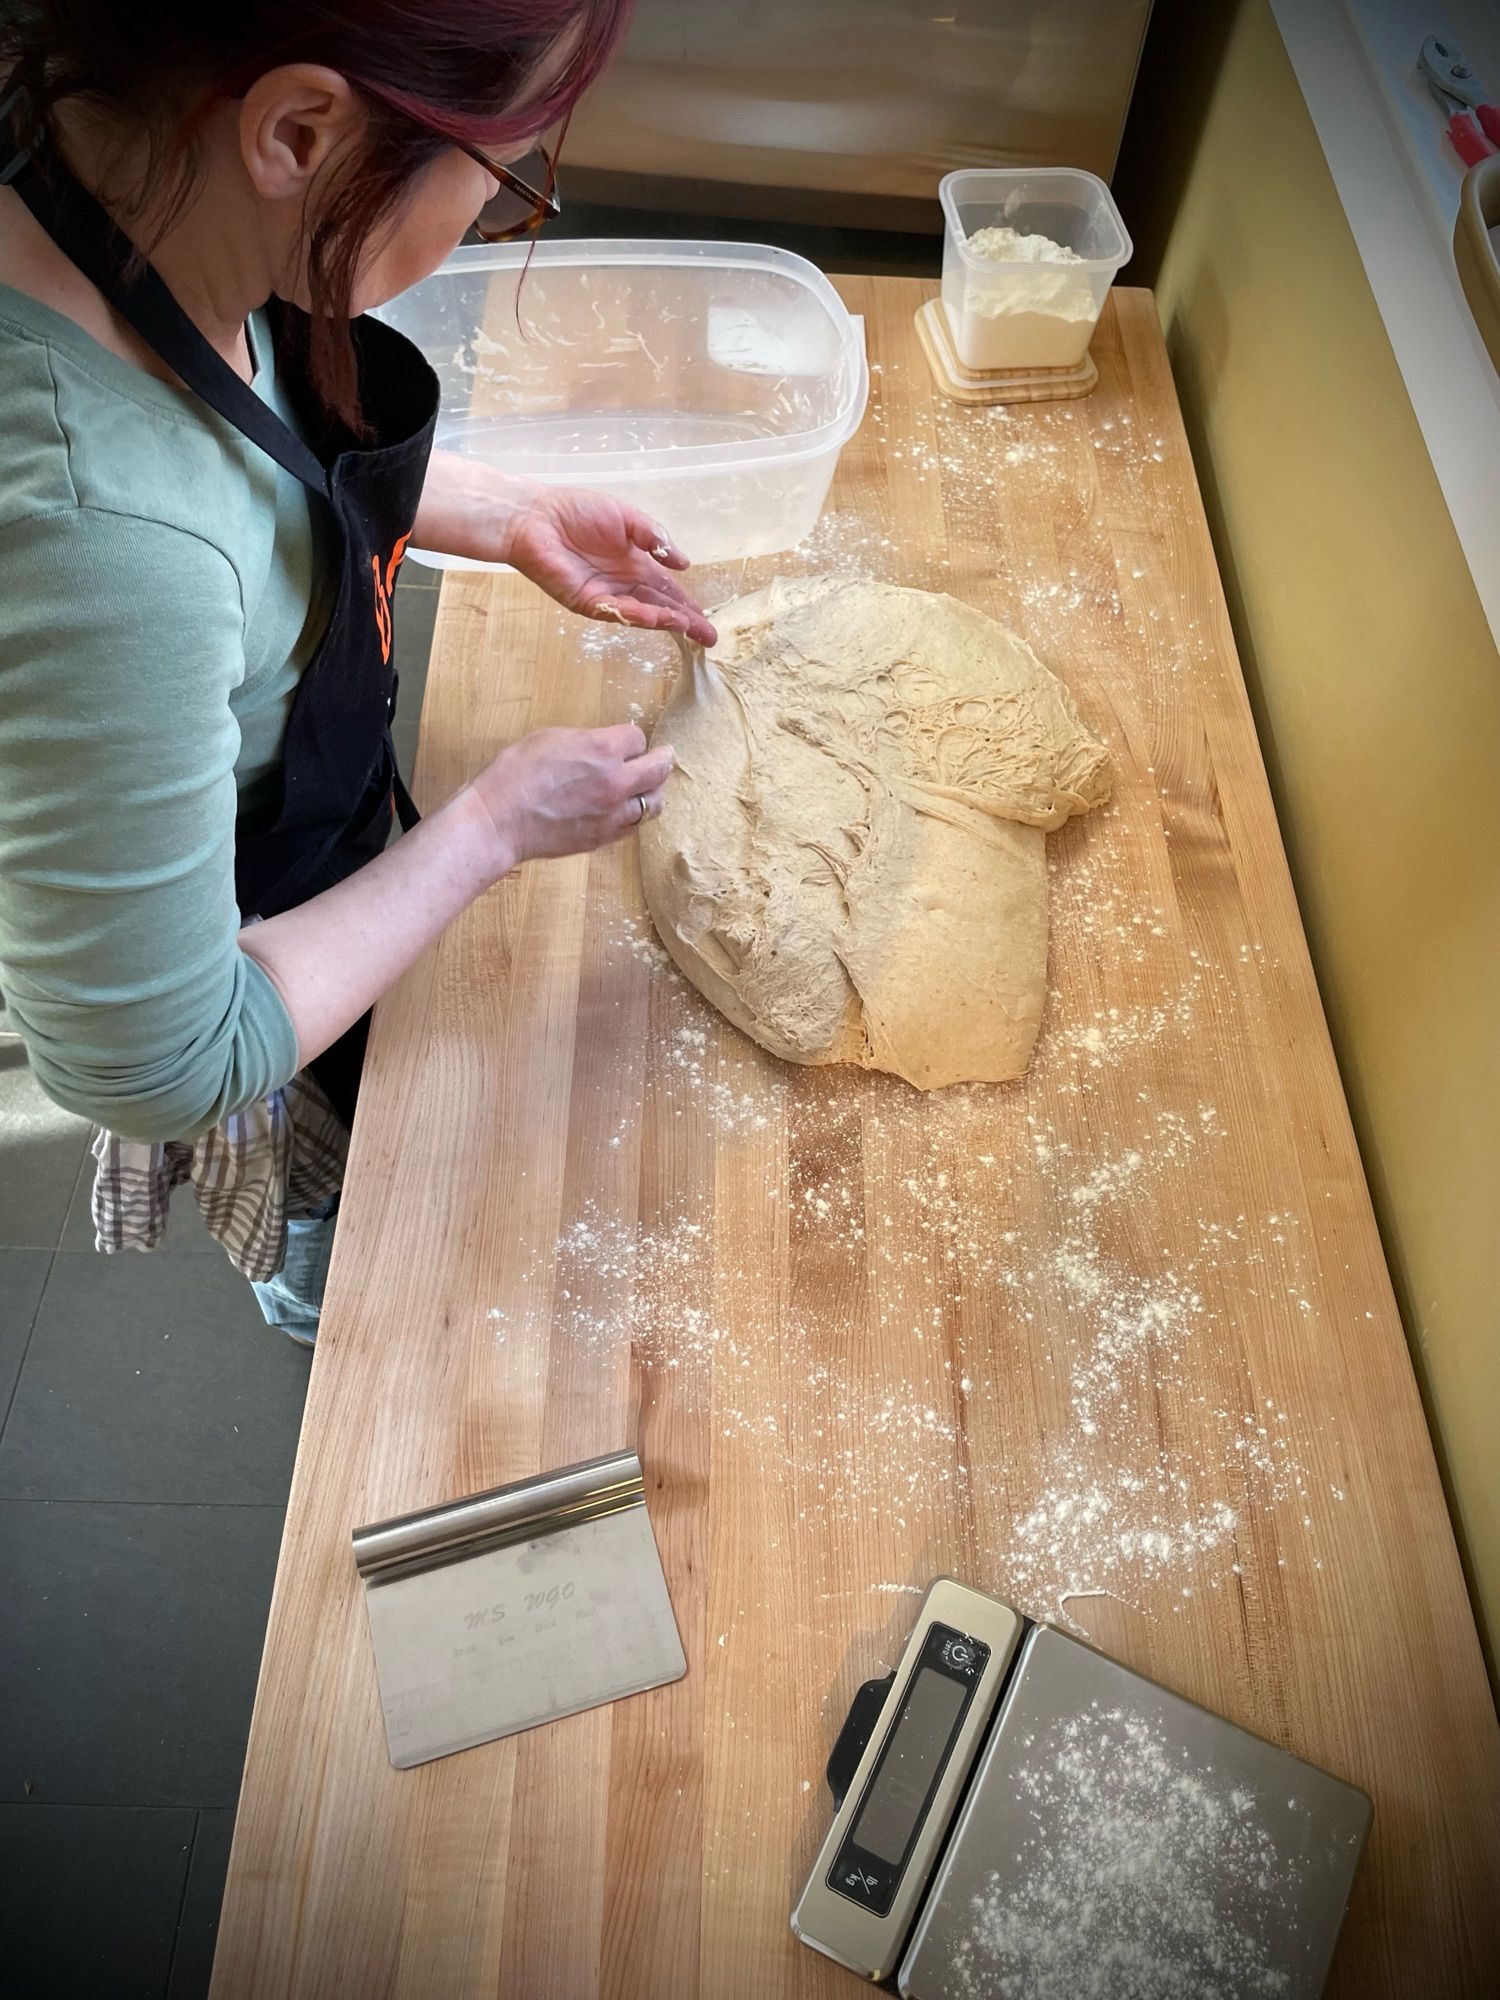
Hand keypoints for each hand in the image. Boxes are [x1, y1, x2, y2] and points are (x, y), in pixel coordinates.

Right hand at [469, 723, 673, 869]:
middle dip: (661, 760)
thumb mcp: (550, 738)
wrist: (500, 820)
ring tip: (647, 787)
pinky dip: (633, 815)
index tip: (626, 742)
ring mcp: (613, 814)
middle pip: (659, 770)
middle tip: (663, 756)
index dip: (631, 739)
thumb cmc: (516, 773)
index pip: (638, 739)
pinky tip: (625, 810)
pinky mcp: (604, 837)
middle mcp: (617, 781)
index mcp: (603, 749)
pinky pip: (633, 826)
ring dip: (652, 792)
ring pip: (653, 803)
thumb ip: (586, 740)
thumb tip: (603, 745)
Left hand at [499, 482, 718, 645]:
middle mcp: (623, 583)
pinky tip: (659, 618)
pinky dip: (639, 615)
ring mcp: (606, 595)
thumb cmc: (576, 511)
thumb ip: (655, 538)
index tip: (707, 618)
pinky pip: (617, 611)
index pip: (666, 589)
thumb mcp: (628, 517)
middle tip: (709, 638)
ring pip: (643, 613)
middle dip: (685, 622)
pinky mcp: (586, 602)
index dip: (687, 604)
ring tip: (690, 628)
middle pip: (660, 608)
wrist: (535, 517)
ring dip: (667, 622)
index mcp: (634, 562)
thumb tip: (684, 563)